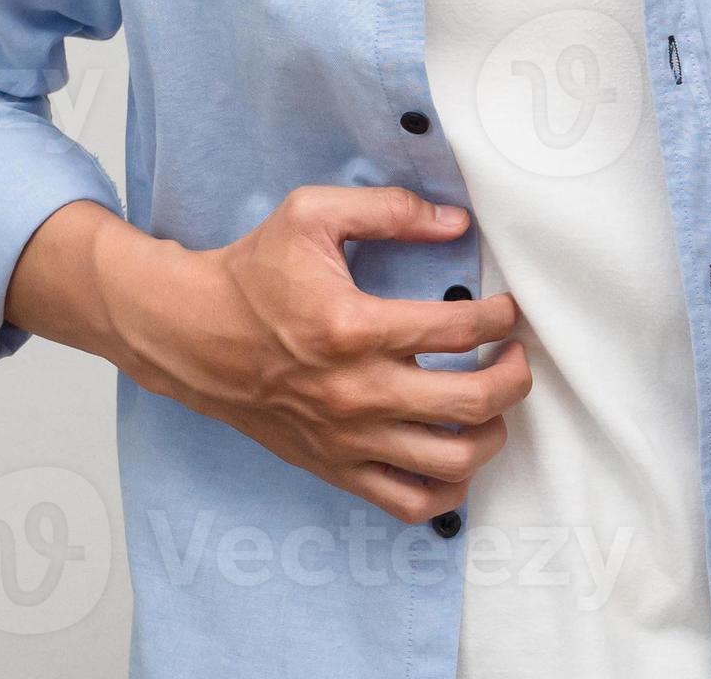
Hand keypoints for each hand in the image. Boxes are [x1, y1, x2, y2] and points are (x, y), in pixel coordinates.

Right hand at [101, 187, 530, 525]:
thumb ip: (388, 209)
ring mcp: (348, 438)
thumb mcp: (311, 215)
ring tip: (495, 406)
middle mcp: (356, 391)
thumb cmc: (253, 273)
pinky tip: (457, 455)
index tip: (507, 309)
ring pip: (451, 460)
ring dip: (493, 433)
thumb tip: (456, 222)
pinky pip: (408, 502)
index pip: (458, 330)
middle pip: (471, 401)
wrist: (193, 335)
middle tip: (517, 356)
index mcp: (353, 326)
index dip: (500, 317)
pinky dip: (448, 488)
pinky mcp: (335, 467)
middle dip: (514, 377)